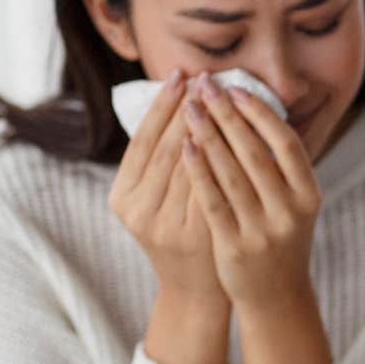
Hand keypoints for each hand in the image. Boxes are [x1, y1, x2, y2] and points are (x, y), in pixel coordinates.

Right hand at [107, 68, 223, 299]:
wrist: (198, 290)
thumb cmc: (184, 234)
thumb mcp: (161, 201)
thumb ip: (166, 161)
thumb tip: (184, 100)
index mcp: (123, 198)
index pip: (143, 140)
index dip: (161, 105)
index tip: (179, 73)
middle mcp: (138, 212)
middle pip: (167, 149)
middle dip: (189, 109)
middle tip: (207, 76)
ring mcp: (165, 226)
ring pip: (190, 167)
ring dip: (210, 128)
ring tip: (225, 95)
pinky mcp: (195, 236)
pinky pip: (212, 188)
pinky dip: (224, 160)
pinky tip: (241, 134)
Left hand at [179, 74, 322, 306]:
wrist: (276, 296)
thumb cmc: (279, 239)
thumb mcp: (294, 204)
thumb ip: (281, 167)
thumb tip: (256, 109)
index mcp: (309, 195)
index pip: (286, 143)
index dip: (260, 113)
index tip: (236, 88)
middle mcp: (291, 211)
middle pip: (256, 153)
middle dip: (227, 114)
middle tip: (206, 85)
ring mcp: (264, 230)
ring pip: (231, 173)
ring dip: (208, 134)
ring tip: (189, 107)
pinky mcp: (236, 246)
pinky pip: (213, 201)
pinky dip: (198, 171)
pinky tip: (184, 146)